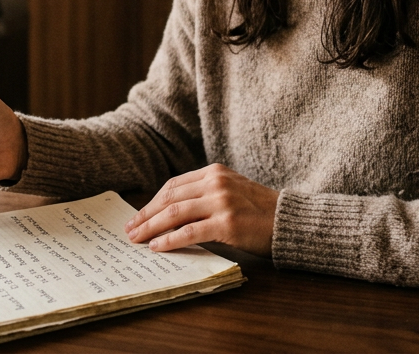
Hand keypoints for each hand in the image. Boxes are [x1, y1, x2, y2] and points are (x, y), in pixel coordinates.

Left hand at [124, 163, 278, 255]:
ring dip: (151, 228)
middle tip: (130, 229)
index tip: (138, 216)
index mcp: (214, 171)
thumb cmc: (260, 211)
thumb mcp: (231, 192)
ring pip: (175, 214)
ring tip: (137, 239)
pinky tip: (157, 247)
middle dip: (146, 215)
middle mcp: (216, 182)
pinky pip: (190, 232)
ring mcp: (221, 201)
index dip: (152, 203)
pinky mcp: (227, 222)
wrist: (289, 221)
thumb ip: (204, 196)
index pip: (173, 186)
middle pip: (169, 198)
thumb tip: (169, 215)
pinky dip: (169, 240)